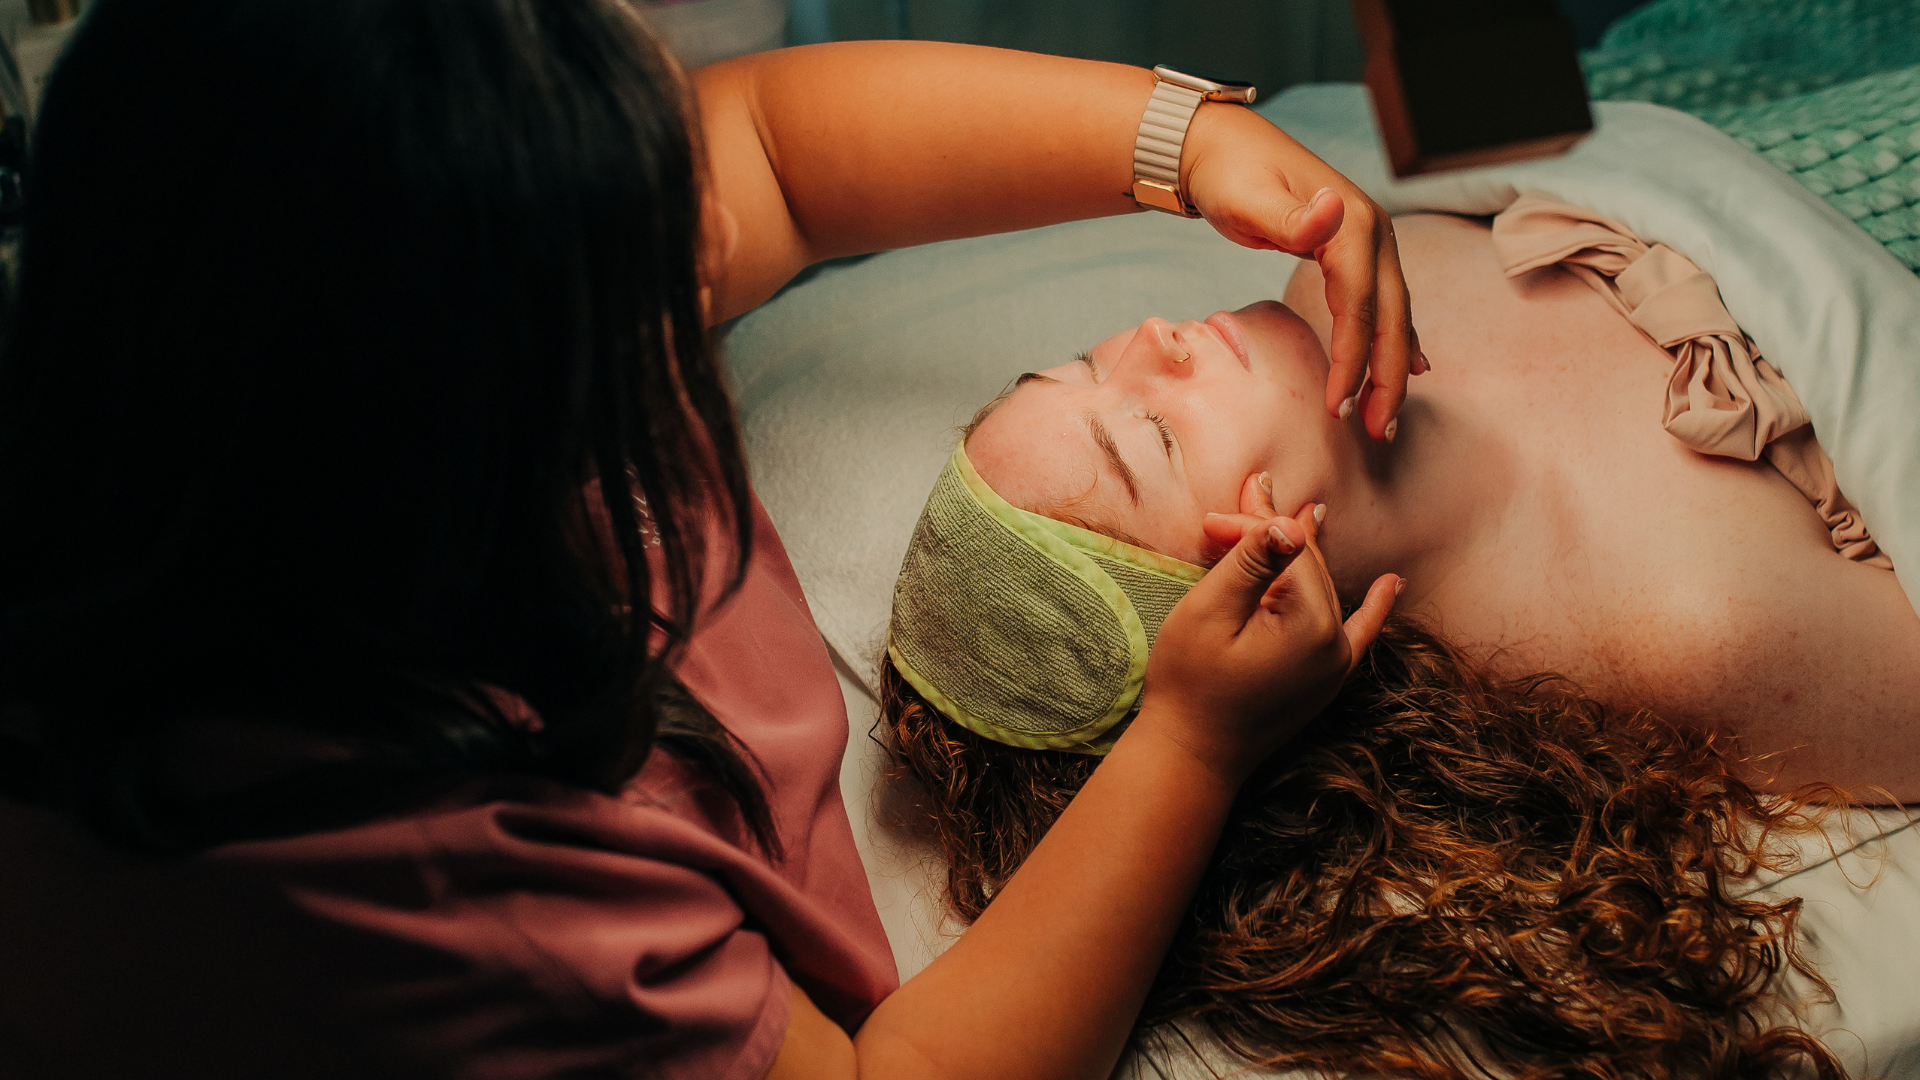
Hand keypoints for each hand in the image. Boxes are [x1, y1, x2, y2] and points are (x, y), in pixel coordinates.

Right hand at [1136, 496, 1399, 785]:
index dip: (1253, 526)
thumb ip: (1252, 565)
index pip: (1289, 550)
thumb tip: (1291, 523)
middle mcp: (1335, 644)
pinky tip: (1391, 585)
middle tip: (1238, 504)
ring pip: (1323, 590)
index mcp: (1309, 623)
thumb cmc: (1189, 685)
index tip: (1217, 515)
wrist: (1192, 758)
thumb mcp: (1208, 614)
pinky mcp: (1327, 681)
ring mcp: (1336, 665)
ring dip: (1303, 556)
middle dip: (1271, 534)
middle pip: (1307, 567)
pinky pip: (1359, 634)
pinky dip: (1375, 607)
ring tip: (1299, 515)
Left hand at [1180, 103, 1427, 441]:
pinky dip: (1396, 339)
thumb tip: (1334, 211)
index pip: (1361, 307)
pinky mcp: (1354, 250)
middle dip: (1386, 378)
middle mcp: (1371, 232)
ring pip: (1392, 314)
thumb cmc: (1226, 174)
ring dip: (1392, 368)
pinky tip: (1411, 368)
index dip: (1353, 360)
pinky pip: (1383, 303)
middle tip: (1378, 431)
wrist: (1219, 145)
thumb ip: (1291, 218)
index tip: (1337, 408)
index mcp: (1352, 225)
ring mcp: (1368, 239)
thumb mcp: (1248, 198)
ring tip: (1386, 418)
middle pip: (1390, 316)